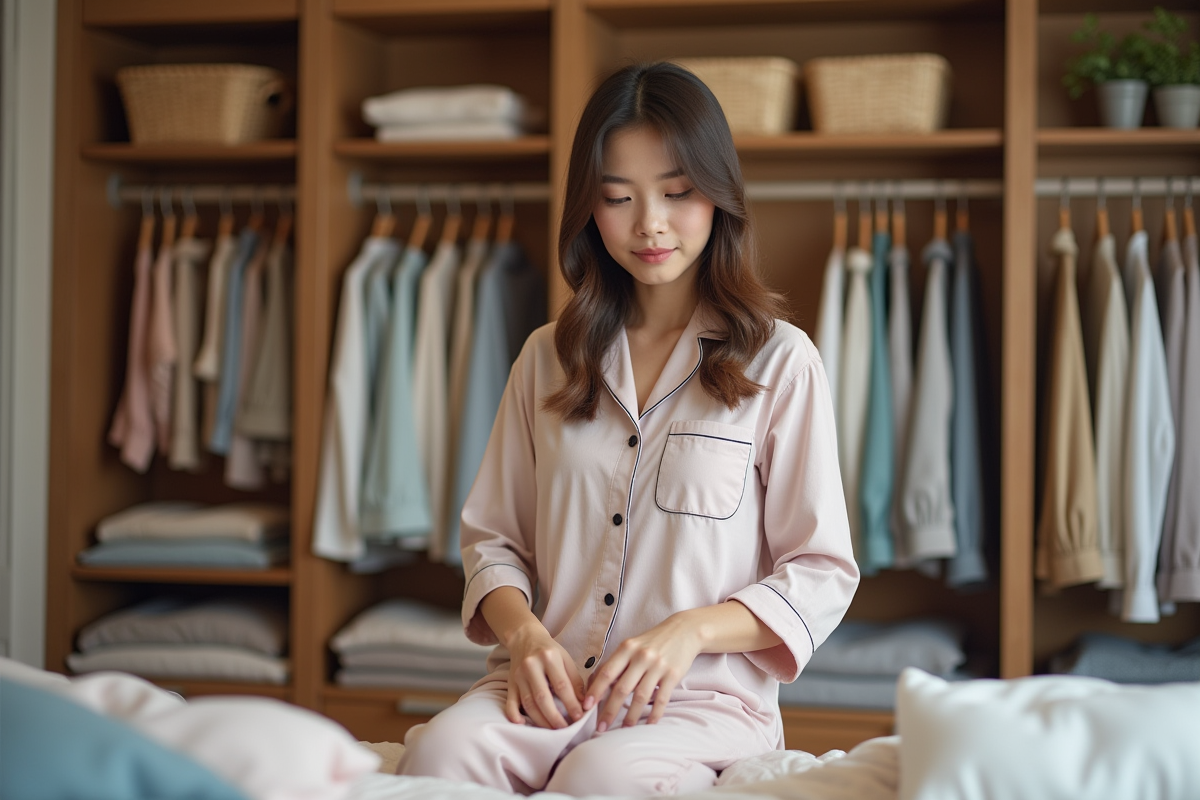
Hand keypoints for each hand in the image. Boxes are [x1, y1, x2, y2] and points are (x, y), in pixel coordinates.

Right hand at [504, 621, 585, 728]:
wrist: (524, 637)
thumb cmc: (549, 650)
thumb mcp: (565, 658)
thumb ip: (575, 679)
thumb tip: (584, 703)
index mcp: (548, 657)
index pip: (561, 685)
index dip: (571, 703)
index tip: (579, 717)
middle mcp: (531, 666)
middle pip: (542, 697)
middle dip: (555, 717)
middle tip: (565, 729)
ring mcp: (518, 675)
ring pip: (528, 703)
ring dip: (540, 720)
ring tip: (552, 731)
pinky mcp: (510, 683)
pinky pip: (510, 701)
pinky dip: (514, 715)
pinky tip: (522, 724)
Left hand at [584, 612, 702, 731]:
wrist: (684, 631)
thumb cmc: (652, 642)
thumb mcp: (632, 646)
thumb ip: (618, 664)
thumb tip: (598, 688)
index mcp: (627, 648)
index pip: (607, 673)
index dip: (595, 691)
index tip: (586, 707)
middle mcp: (641, 656)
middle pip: (622, 689)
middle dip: (609, 711)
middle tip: (601, 728)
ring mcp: (658, 665)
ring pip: (641, 697)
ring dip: (631, 716)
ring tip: (623, 729)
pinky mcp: (673, 674)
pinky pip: (661, 699)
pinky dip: (654, 714)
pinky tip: (648, 724)